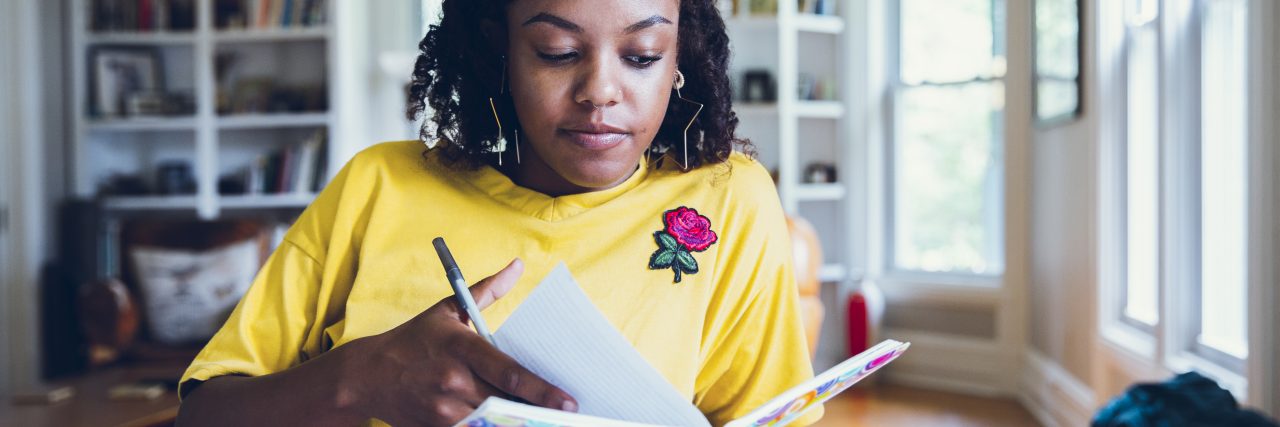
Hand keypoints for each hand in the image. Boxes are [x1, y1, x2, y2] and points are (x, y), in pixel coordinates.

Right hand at [339, 258, 576, 425]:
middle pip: (507, 403)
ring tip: (542, 423)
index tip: (568, 402)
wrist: (367, 376)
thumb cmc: (413, 340)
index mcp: (460, 347)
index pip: (508, 372)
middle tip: (564, 417)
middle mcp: (454, 380)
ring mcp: (443, 410)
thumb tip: (517, 266)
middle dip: (537, 411)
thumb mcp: (448, 310)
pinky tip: (506, 425)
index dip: (542, 391)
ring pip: (492, 422)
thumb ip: (486, 291)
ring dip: (516, 423)